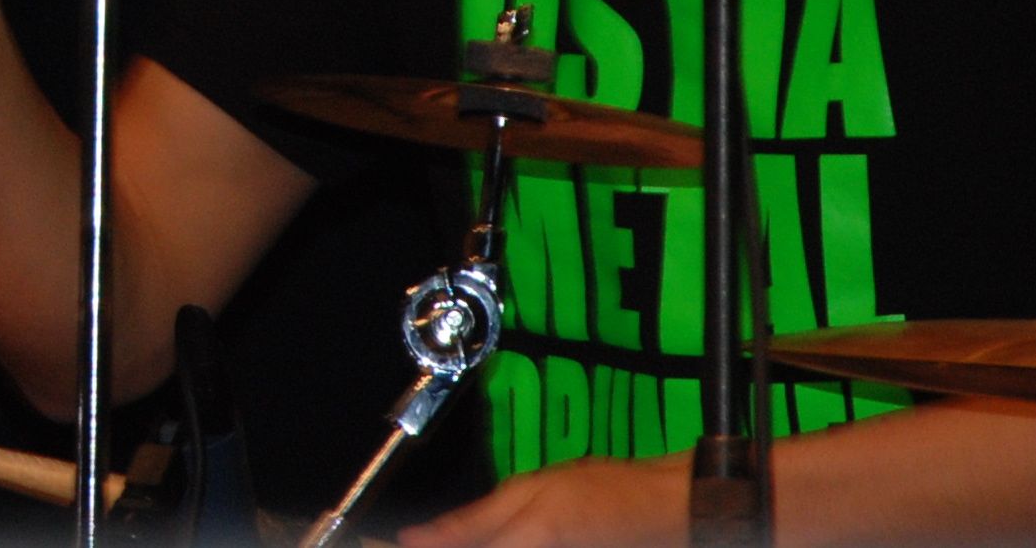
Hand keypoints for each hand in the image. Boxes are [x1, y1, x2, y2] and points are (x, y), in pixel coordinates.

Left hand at [396, 456, 680, 547]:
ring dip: (452, 546)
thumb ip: (469, 523)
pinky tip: (468, 540)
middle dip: (431, 546)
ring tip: (432, 539)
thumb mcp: (528, 493)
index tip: (371, 542)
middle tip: (399, 539)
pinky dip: (481, 546)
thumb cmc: (602, 492)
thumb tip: (415, 539)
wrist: (665, 510)